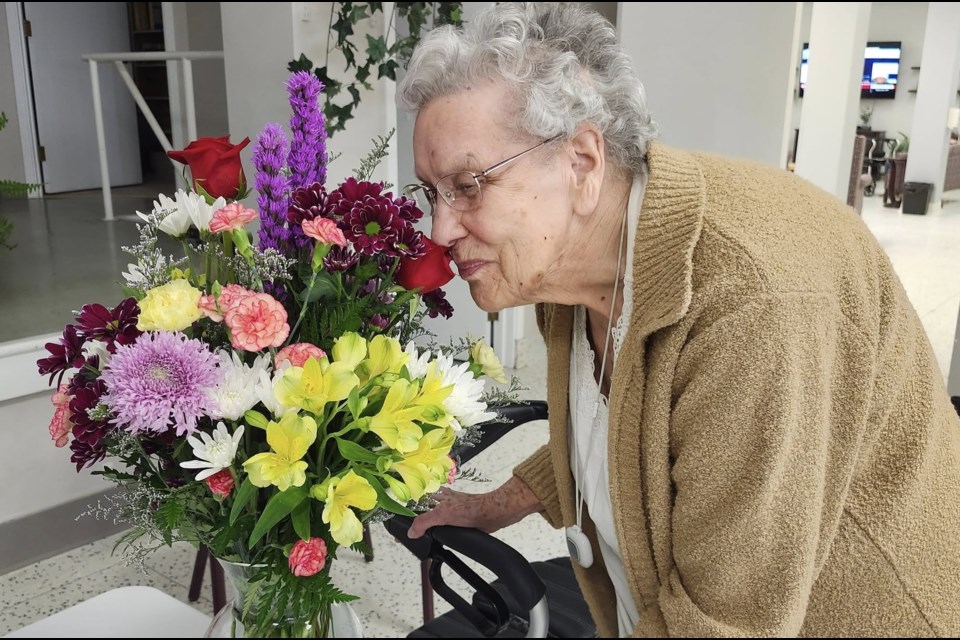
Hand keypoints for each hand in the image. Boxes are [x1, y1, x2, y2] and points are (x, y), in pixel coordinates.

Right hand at [408, 476, 541, 538]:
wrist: (496, 514)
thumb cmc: (474, 508)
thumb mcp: (443, 514)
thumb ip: (424, 522)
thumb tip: (411, 532)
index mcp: (438, 497)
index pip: (417, 503)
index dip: (408, 514)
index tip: (401, 527)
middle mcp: (445, 503)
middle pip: (426, 511)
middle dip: (419, 522)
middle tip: (411, 534)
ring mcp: (454, 512)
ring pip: (437, 519)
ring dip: (432, 528)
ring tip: (424, 537)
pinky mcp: (463, 521)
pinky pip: (449, 527)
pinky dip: (445, 533)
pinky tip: (444, 538)